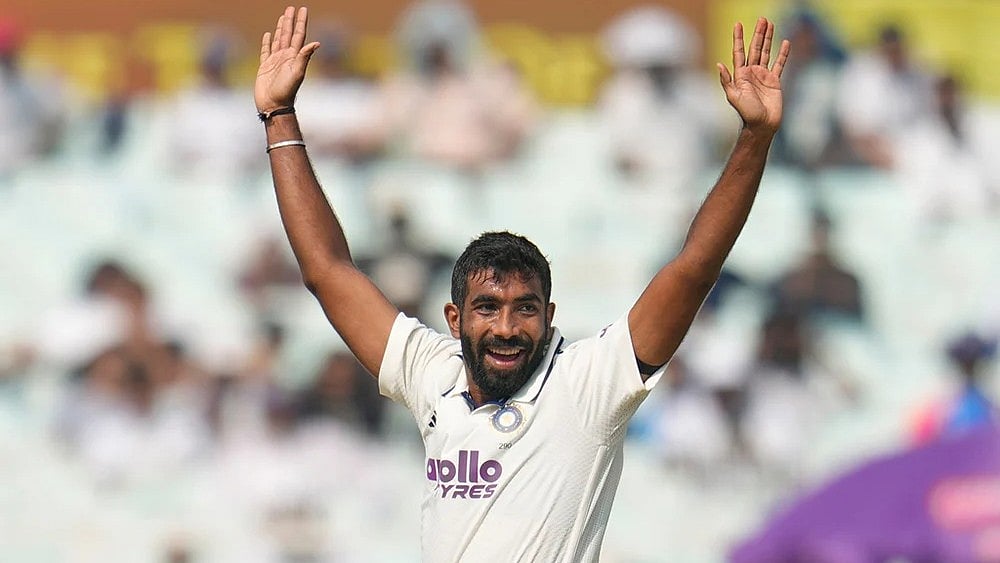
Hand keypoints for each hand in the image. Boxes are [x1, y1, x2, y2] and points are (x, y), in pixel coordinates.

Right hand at [255, 6, 320, 112]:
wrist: (274, 105)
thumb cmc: (286, 91)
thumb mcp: (297, 73)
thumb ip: (305, 57)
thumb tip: (317, 43)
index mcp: (294, 57)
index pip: (298, 35)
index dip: (301, 22)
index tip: (303, 9)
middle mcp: (286, 57)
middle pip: (288, 34)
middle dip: (290, 21)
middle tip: (291, 8)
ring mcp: (275, 61)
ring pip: (278, 40)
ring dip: (280, 28)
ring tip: (282, 17)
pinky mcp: (265, 67)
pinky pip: (266, 50)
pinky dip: (267, 42)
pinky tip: (268, 34)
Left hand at [717, 17, 789, 135]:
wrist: (762, 125)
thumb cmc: (746, 113)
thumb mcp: (734, 97)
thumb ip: (727, 81)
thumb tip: (719, 64)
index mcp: (740, 74)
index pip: (739, 52)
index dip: (738, 38)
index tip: (738, 24)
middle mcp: (751, 72)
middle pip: (755, 48)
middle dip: (758, 33)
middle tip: (762, 19)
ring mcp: (763, 75)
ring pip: (766, 52)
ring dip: (768, 38)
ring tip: (770, 24)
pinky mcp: (775, 80)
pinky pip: (779, 64)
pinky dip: (783, 53)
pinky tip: (785, 43)